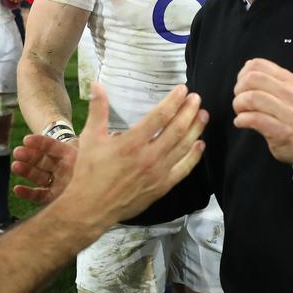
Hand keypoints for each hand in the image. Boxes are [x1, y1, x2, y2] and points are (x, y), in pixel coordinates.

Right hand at [13, 82, 207, 223]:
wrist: (91, 208)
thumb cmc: (89, 172)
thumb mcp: (91, 138)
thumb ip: (98, 109)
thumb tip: (97, 84)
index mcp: (132, 142)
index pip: (160, 116)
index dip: (174, 101)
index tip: (183, 90)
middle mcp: (149, 156)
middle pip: (177, 129)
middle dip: (189, 111)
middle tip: (197, 98)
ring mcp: (158, 173)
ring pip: (184, 147)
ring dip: (196, 129)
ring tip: (203, 115)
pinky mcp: (162, 186)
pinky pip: (183, 169)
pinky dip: (194, 156)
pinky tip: (200, 144)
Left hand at [231, 58, 292, 165]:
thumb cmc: (291, 114)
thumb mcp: (286, 90)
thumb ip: (268, 78)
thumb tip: (247, 66)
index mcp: (289, 80)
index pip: (258, 65)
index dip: (242, 74)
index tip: (241, 86)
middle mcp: (290, 93)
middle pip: (252, 79)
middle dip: (238, 90)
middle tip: (239, 100)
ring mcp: (287, 113)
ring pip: (252, 98)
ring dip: (238, 105)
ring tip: (240, 112)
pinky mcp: (282, 131)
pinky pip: (254, 119)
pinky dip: (241, 120)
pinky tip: (241, 122)